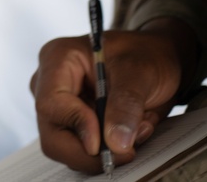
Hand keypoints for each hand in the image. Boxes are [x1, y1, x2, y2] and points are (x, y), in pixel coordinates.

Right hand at [29, 22, 196, 173]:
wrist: (157, 61)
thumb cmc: (145, 54)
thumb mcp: (140, 72)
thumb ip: (126, 105)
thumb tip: (114, 143)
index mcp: (56, 60)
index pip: (51, 104)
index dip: (78, 126)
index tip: (109, 143)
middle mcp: (49, 85)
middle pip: (53, 135)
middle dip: (94, 149)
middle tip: (128, 149)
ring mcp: (59, 107)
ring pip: (68, 148)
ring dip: (108, 149)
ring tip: (137, 127)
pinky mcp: (72, 124)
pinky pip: (84, 152)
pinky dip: (111, 150)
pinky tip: (130, 130)